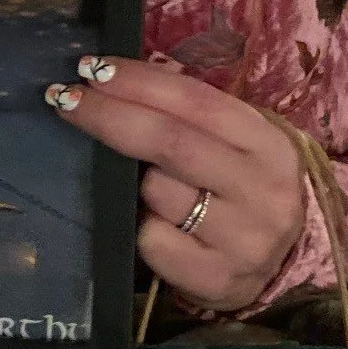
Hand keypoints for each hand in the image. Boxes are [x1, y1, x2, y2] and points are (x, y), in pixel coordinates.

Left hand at [44, 56, 305, 312]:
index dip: (139, 82)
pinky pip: (153, 240)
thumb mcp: (236, 145)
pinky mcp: (219, 280)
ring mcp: (245, 241)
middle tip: (65, 99)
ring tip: (149, 188)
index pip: (196, 101)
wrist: (281, 265)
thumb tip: (114, 80)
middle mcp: (264, 191)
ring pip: (158, 192)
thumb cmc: (241, 189)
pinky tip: (157, 227)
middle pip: (170, 142)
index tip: (92, 68)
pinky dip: (143, 227)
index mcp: (269, 144)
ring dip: (136, 183)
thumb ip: (189, 115)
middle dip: (110, 115)